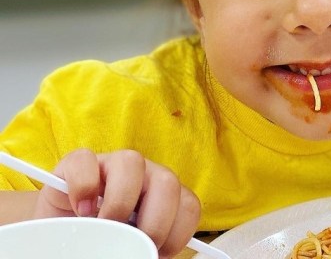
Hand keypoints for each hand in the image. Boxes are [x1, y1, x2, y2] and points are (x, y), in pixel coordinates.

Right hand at [33, 149, 199, 258]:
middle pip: (167, 181)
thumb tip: (151, 257)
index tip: (158, 251)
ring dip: (120, 201)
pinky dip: (83, 187)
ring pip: (131, 161)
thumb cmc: (102, 242)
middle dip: (155, 220)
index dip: (178, 232)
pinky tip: (81, 211)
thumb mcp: (130, 247)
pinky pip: (84, 160)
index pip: (189, 204)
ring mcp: (112, 165)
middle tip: (134, 243)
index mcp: (164, 197)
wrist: (61, 235)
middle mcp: (144, 176)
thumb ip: (146, 246)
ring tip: (105, 227)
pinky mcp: (78, 164)